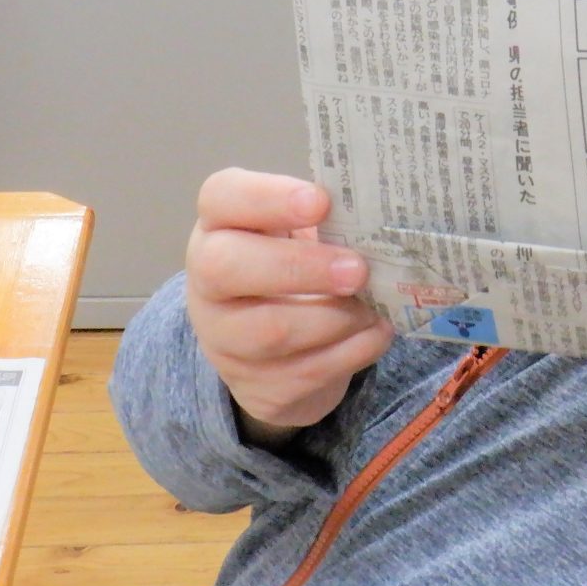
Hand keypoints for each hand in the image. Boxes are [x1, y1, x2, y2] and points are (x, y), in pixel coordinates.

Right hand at [186, 169, 392, 448]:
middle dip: (300, 267)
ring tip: (375, 305)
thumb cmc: (295, 266)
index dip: (268, 198)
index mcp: (219, 226)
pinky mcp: (257, 388)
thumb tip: (379, 217)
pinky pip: (306, 372)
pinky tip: (376, 331)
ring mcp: (225, 341)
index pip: (221, 197)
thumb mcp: (300, 233)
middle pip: (227, 267)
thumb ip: (327, 220)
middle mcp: (207, 283)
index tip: (320, 202)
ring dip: (337, 317)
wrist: (277, 350)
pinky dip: (353, 350)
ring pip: (271, 331)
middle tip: (357, 269)